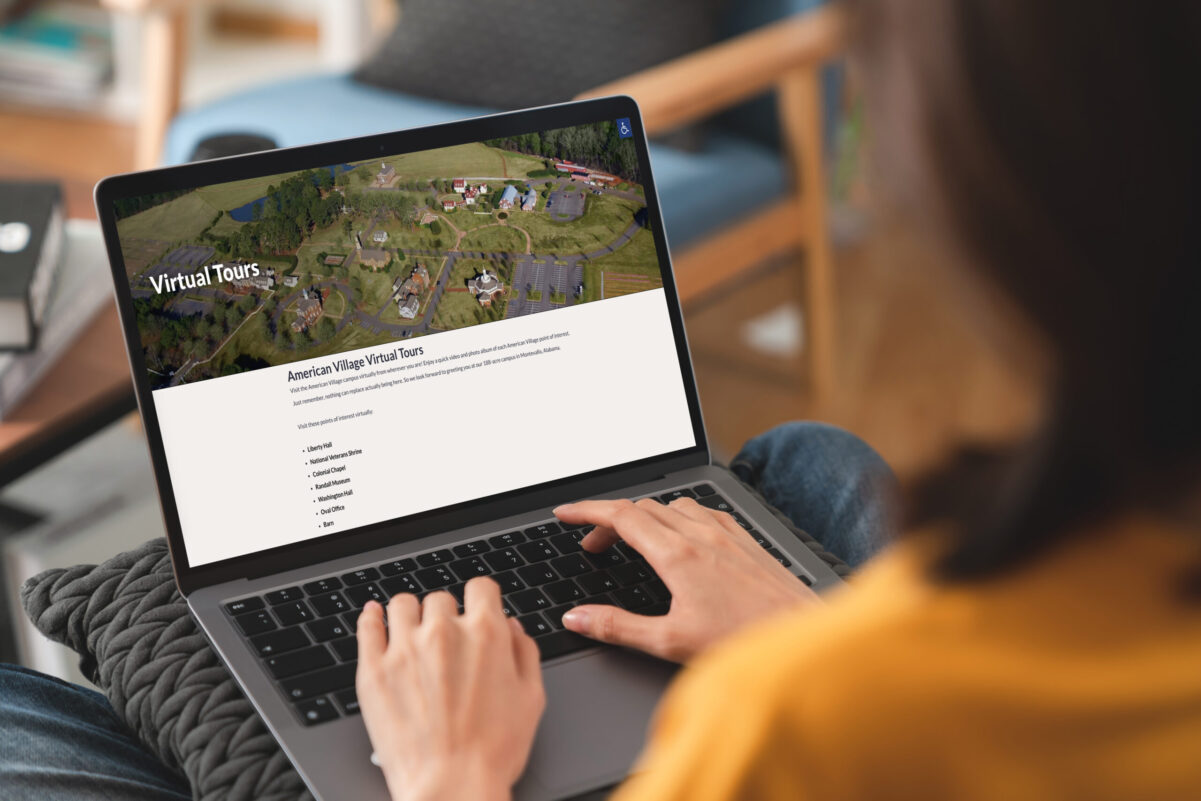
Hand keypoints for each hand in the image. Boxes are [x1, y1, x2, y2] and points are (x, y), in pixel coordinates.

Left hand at [355, 578, 545, 800]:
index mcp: (486, 633)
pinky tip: (375, 617)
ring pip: (403, 604)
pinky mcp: (374, 671)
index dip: (482, 599)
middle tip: (449, 642)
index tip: (477, 610)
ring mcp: (404, 649)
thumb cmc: (492, 752)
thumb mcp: (531, 698)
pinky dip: (372, 618)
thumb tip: (512, 628)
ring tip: (414, 634)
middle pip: (441, 598)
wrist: (452, 787)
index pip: (480, 587)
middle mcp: (443, 632)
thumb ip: (524, 652)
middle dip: (448, 616)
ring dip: (412, 615)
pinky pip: (367, 626)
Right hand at [554, 497, 820, 662]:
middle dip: (609, 520)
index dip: (586, 511)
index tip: (564, 514)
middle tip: (592, 545)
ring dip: (644, 516)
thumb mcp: (670, 642)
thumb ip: (617, 627)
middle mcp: (701, 534)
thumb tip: (578, 617)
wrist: (803, 637)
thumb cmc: (744, 641)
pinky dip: (677, 516)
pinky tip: (681, 538)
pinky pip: (702, 511)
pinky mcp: (745, 539)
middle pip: (642, 507)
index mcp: (678, 554)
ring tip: (632, 542)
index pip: (621, 516)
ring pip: (672, 505)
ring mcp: (726, 533)